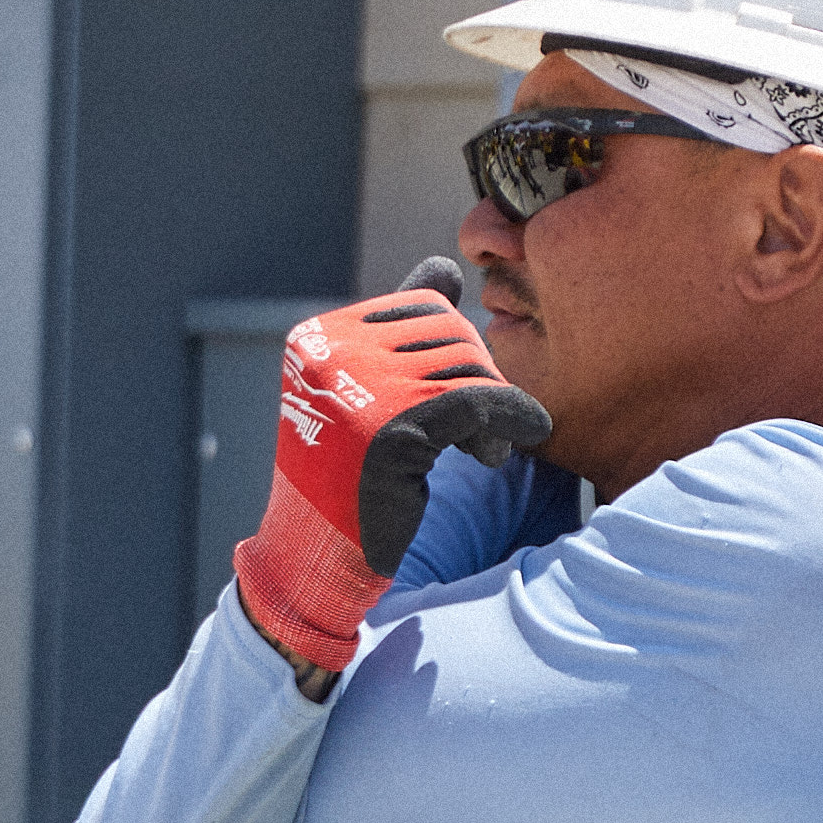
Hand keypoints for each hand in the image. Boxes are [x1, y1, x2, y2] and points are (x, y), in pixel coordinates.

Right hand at [234, 289, 548, 680]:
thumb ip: (401, 334)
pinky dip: (508, 421)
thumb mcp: (366, 394)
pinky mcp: (392, 428)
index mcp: (318, 337)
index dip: (457, 349)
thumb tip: (445, 267)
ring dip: (493, 409)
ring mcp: (358, 387)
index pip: (421, 308)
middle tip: (486, 428)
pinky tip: (507, 449)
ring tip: (488, 449)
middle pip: (448, 335)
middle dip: (479, 376)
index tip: (461, 396)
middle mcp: (332, 351)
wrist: (314, 555)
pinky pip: (478, 403)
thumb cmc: (344, 478)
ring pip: (468, 368)